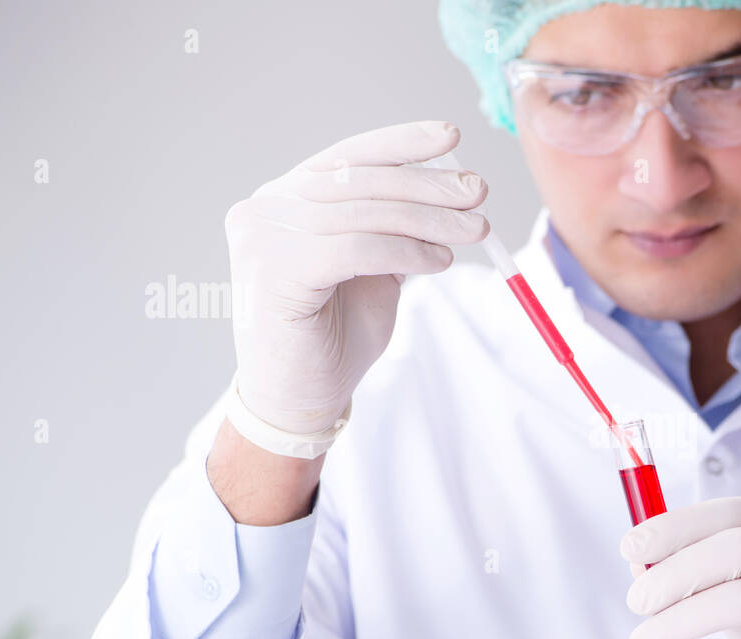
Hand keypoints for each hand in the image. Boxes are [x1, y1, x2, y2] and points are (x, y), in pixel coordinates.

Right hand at [224, 120, 488, 436]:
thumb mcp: (375, 269)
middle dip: (427, 185)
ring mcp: (263, 237)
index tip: (451, 138)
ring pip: (363, 212)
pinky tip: (439, 262)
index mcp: (285, 198)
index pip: (347, 157)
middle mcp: (265, 208)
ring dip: (428, 219)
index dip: (401, 143)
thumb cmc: (336, 336)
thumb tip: (451, 191)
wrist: (301, 398)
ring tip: (474, 232)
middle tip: (478, 194)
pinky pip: (355, 248)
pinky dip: (405, 251)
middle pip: (359, 179)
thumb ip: (395, 228)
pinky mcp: (275, 272)